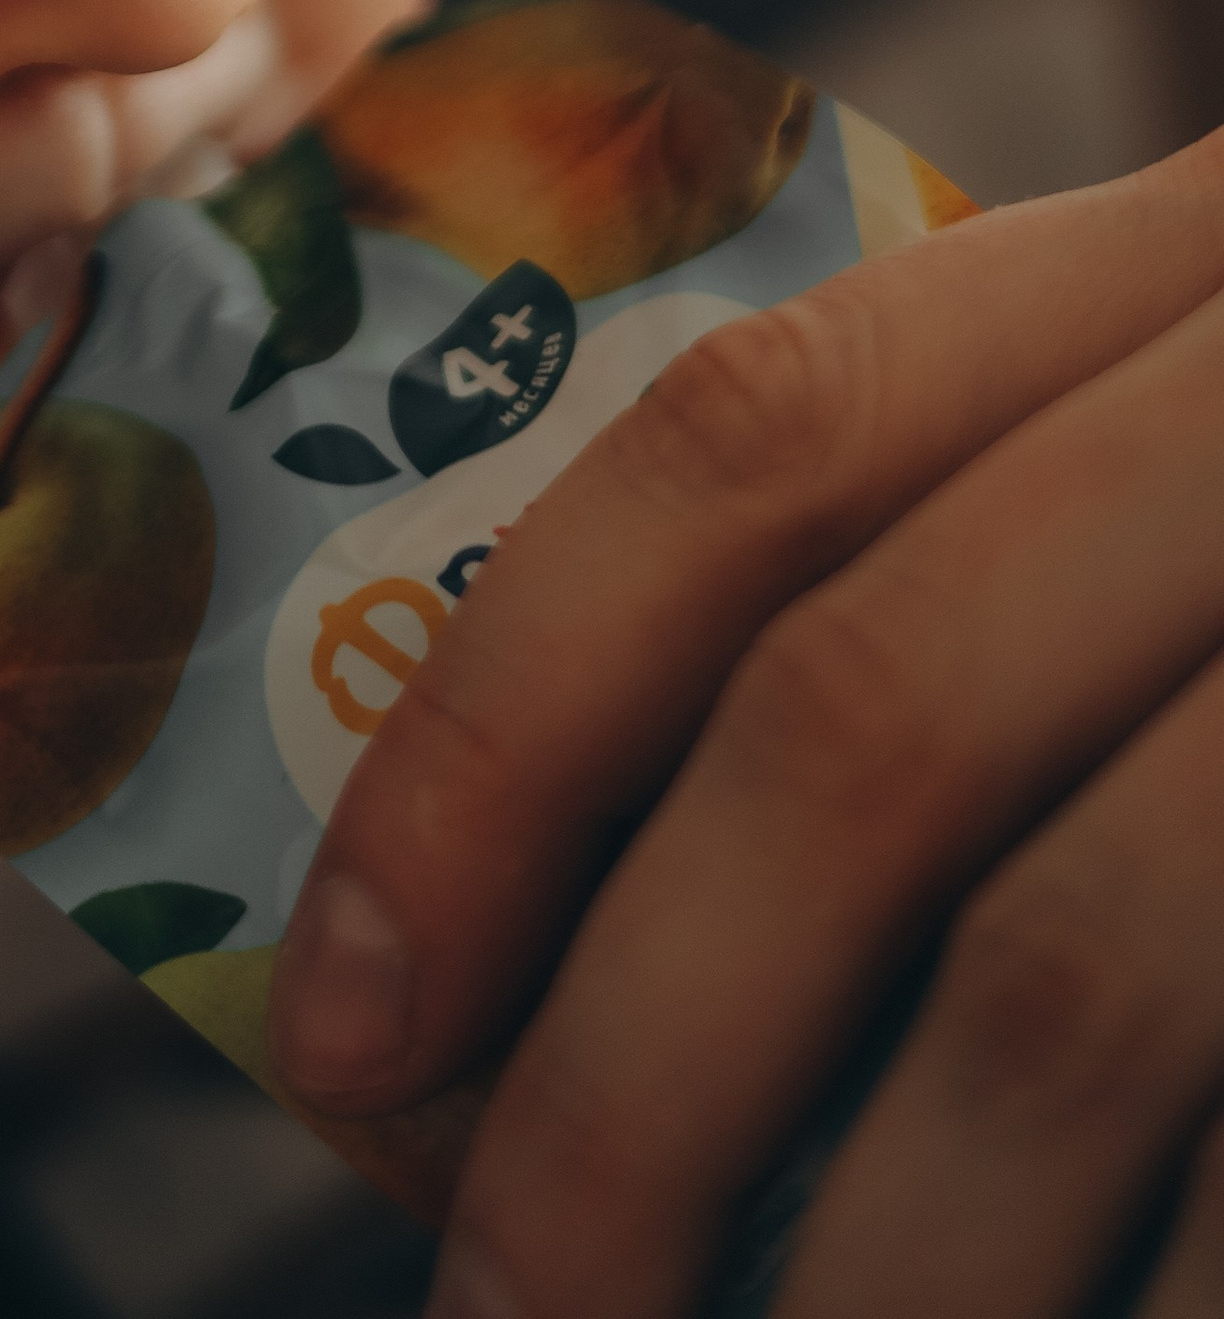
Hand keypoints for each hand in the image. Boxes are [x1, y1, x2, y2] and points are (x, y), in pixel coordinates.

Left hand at [265, 131, 1223, 1318]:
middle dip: (637, 1073)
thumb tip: (544, 972)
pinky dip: (1154, 1306)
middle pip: (875, 730)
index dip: (504, 735)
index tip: (351, 1023)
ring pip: (1091, 974)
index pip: (748, 454)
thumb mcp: (1210, 472)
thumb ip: (961, 605)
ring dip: (883, 1267)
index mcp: (1182, 273)